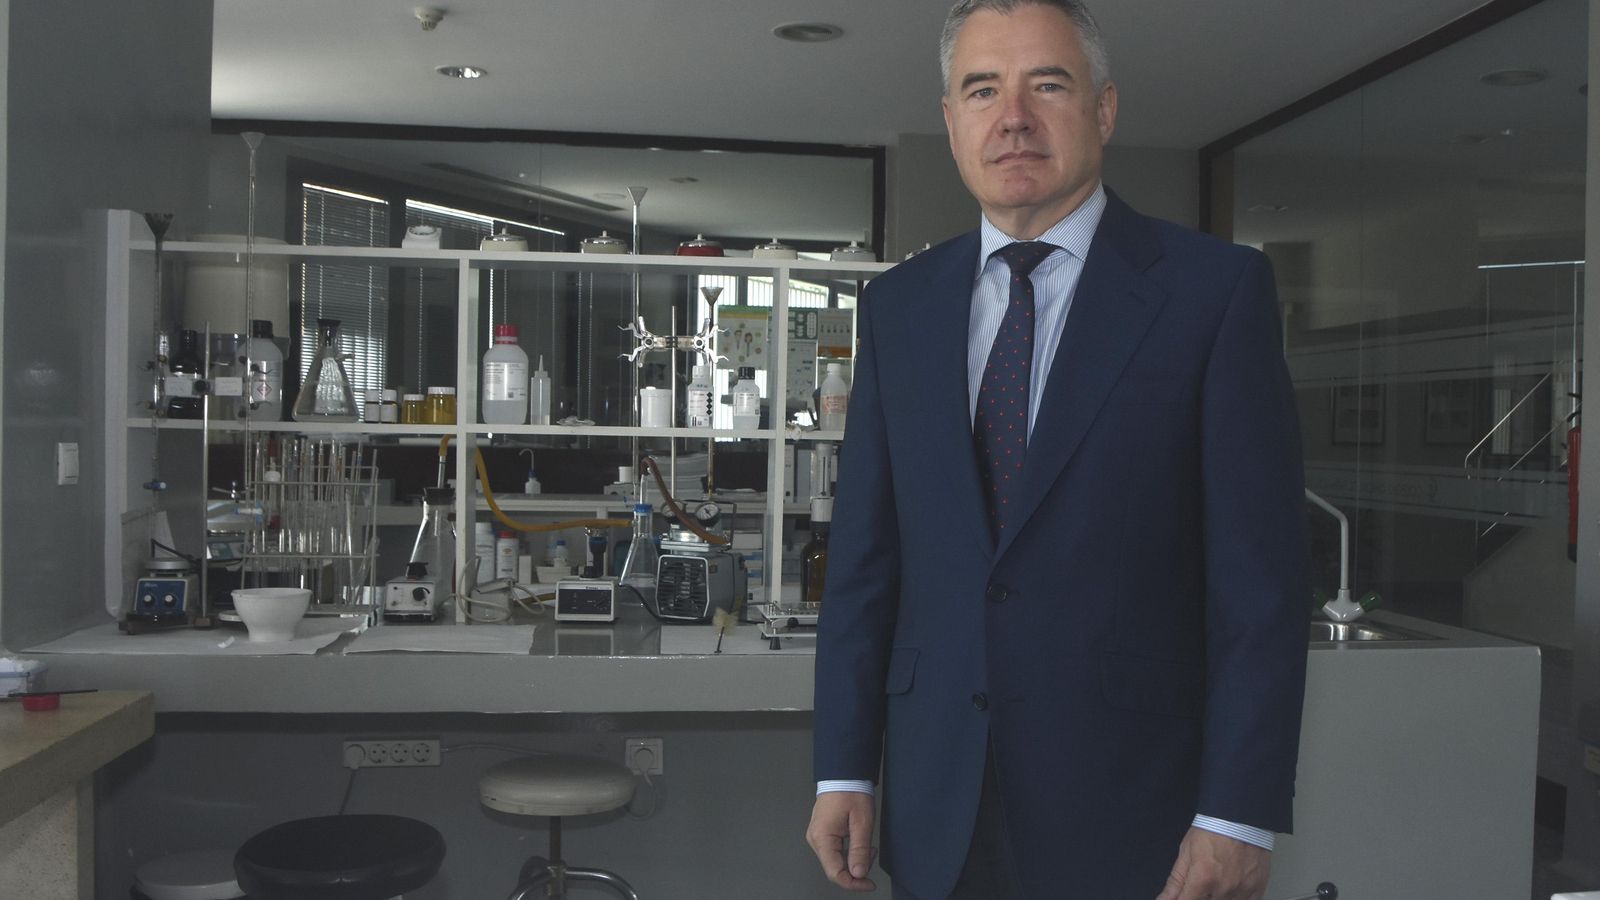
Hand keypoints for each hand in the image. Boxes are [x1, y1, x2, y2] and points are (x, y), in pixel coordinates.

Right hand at [806, 791, 878, 890]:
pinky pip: (835, 852)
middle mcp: (815, 839)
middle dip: (856, 869)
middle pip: (835, 869)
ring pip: (836, 861)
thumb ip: (859, 850)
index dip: (853, 883)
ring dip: (854, 860)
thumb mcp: (861, 822)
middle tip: (872, 854)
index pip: (835, 873)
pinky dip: (850, 853)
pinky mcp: (823, 834)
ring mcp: (817, 837)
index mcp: (822, 838)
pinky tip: (860, 844)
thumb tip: (858, 874)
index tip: (869, 884)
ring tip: (868, 846)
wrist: (844, 774)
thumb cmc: (851, 792)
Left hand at [1155, 827, 1270, 899]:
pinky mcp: (1257, 889)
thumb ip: (1175, 881)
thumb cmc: (1212, 831)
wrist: (1240, 817)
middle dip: (1200, 896)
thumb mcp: (1186, 852)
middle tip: (1201, 885)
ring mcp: (1242, 891)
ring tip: (1215, 883)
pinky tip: (1229, 889)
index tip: (1183, 895)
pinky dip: (1235, 899)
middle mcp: (1223, 889)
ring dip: (1216, 898)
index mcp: (1203, 879)